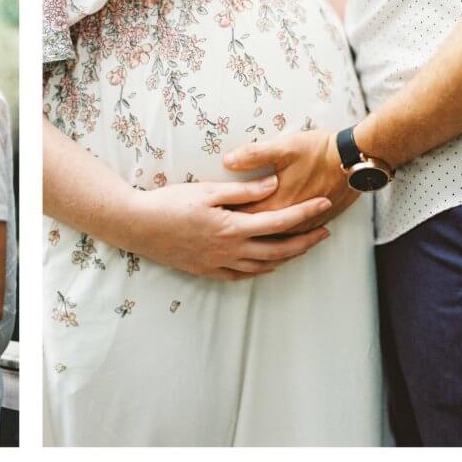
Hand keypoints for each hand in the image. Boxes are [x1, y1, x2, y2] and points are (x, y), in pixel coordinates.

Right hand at [124, 175, 333, 279]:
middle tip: (324, 232)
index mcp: (232, 227)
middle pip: (279, 250)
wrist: (137, 226)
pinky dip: (260, 271)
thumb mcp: (207, 190)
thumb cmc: (170, 203)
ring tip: (302, 246)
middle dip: (305, 241)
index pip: (279, 221)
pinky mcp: (206, 271)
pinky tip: (267, 265)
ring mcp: (219, 264)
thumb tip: (274, 185)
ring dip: (287, 258)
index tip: (324, 205)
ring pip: (263, 266)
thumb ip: (243, 191)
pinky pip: (241, 276)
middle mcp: (230, 250)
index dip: (305, 214)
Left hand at [223, 129, 358, 233]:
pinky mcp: (317, 222)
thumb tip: (228, 161)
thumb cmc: (320, 150)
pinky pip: (293, 238)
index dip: (226, 218)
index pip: (244, 218)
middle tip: (218, 234)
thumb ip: (254, 155)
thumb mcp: (285, 147)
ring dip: (259, 241)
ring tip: (239, 241)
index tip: (210, 218)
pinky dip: (280, 241)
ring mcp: (305, 224)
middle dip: (238, 233)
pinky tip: (271, 241)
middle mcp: (290, 219)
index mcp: (277, 203)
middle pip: (258, 233)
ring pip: (276, 240)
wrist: (357, 159)